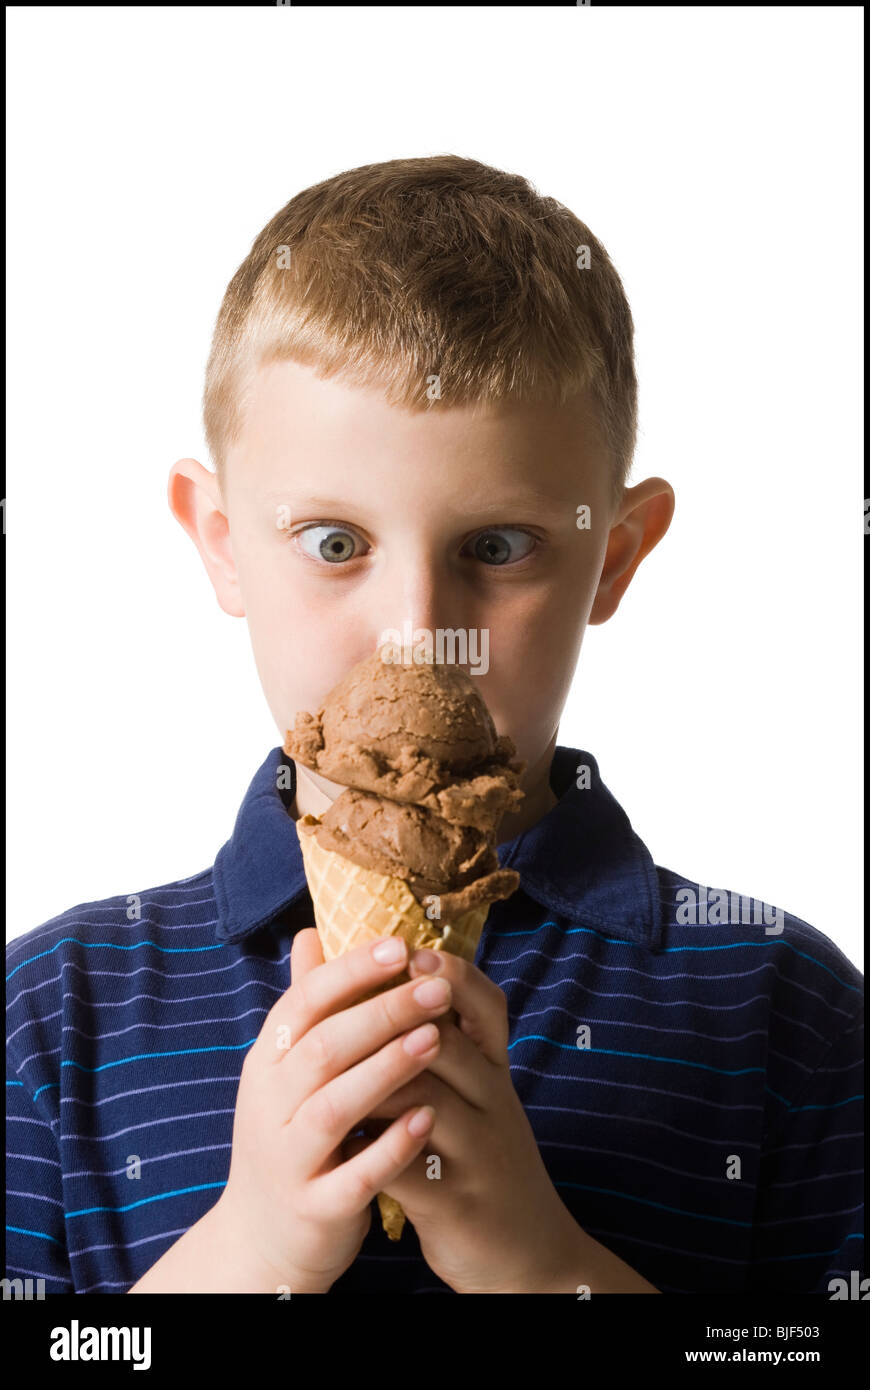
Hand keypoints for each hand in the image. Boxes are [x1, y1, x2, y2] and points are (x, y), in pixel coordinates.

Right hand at [216, 929, 453, 1292]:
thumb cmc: (290, 1136)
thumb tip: (309, 933)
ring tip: (436, 1039)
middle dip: (381, 1013)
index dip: (349, 971)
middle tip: (435, 988)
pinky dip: (390, 1146)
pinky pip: (353, 1175)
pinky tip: (428, 1117)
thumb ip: (305, 1005)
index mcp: (267, 1063)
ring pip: (333, 1107)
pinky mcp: (313, 1207)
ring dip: (386, 1069)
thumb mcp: (287, 1070)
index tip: (399, 945)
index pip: (303, 1003)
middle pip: (322, 1047)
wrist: (263, 1238)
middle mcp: (269, 1106)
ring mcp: (288, 1158)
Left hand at [343, 949, 581, 1292]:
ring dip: (371, 1080)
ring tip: (325, 1067)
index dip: (451, 975)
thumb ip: (427, 1038)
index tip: (409, 953)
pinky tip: (339, 1137)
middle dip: (391, 1018)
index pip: (487, 1005)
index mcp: (497, 1072)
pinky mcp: (460, 1204)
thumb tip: (382, 973)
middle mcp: (496, 1104)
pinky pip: (411, 1168)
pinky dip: (372, 1148)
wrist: (529, 1255)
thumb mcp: (468, 1097)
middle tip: (341, 1000)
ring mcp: (482, 1154)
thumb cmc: (480, 1157)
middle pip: (446, 1043)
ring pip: (425, 1101)